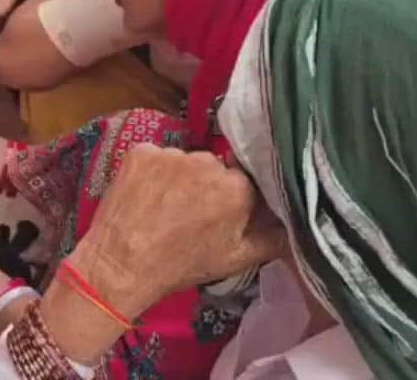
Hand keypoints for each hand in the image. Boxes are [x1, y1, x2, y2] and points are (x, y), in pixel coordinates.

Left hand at [69, 144, 285, 318]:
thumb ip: (274, 237)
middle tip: (190, 213)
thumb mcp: (237, 260)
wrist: (121, 264)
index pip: (245, 182)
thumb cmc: (182, 265)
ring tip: (164, 206)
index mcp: (238, 187)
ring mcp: (171, 153)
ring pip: (184, 161)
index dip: (234, 199)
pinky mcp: (140, 151)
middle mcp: (208, 161)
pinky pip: (155, 156)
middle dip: (207, 186)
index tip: (222, 214)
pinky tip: (144, 195)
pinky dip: (152, 172)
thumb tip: (295, 222)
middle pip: (214, 168)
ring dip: (179, 177)